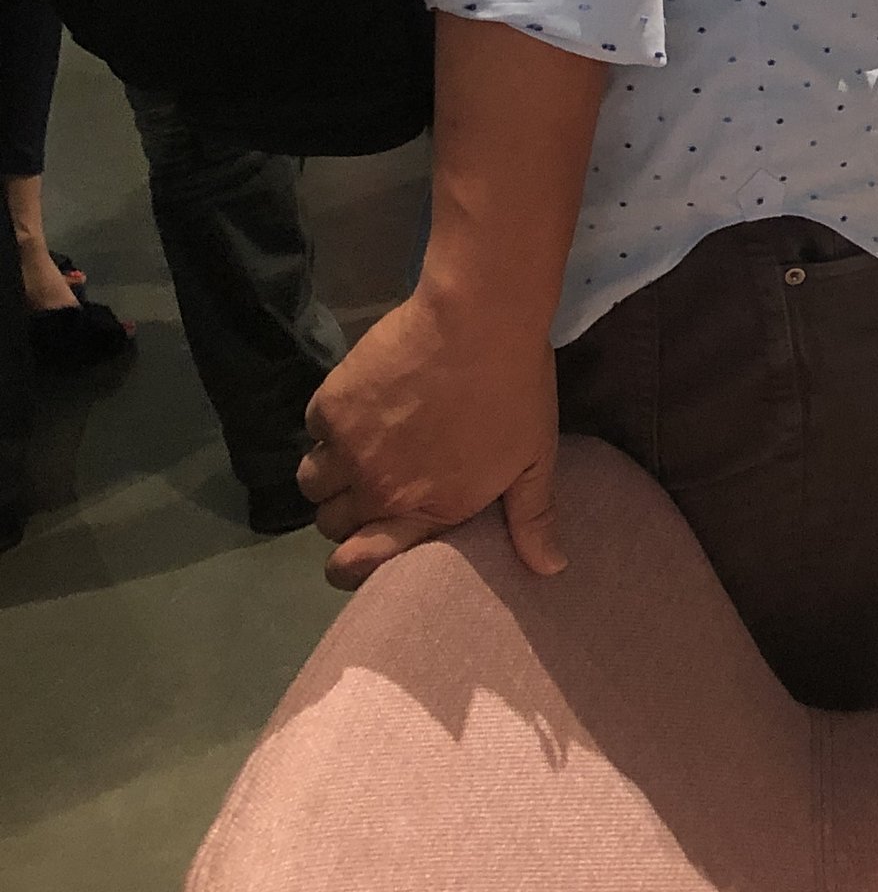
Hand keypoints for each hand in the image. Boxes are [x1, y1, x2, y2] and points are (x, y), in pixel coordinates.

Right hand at [296, 283, 563, 590]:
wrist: (479, 320)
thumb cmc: (515, 391)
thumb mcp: (535, 459)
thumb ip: (532, 519)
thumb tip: (551, 571)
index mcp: (424, 511)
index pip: (360, 564)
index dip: (351, 566)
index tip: (357, 551)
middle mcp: (377, 491)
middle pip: (331, 524)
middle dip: (345, 513)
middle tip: (371, 487)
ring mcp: (348, 449)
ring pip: (311, 482)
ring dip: (329, 473)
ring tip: (355, 452)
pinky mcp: (332, 405)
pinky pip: (312, 430)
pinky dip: (328, 424)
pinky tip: (356, 408)